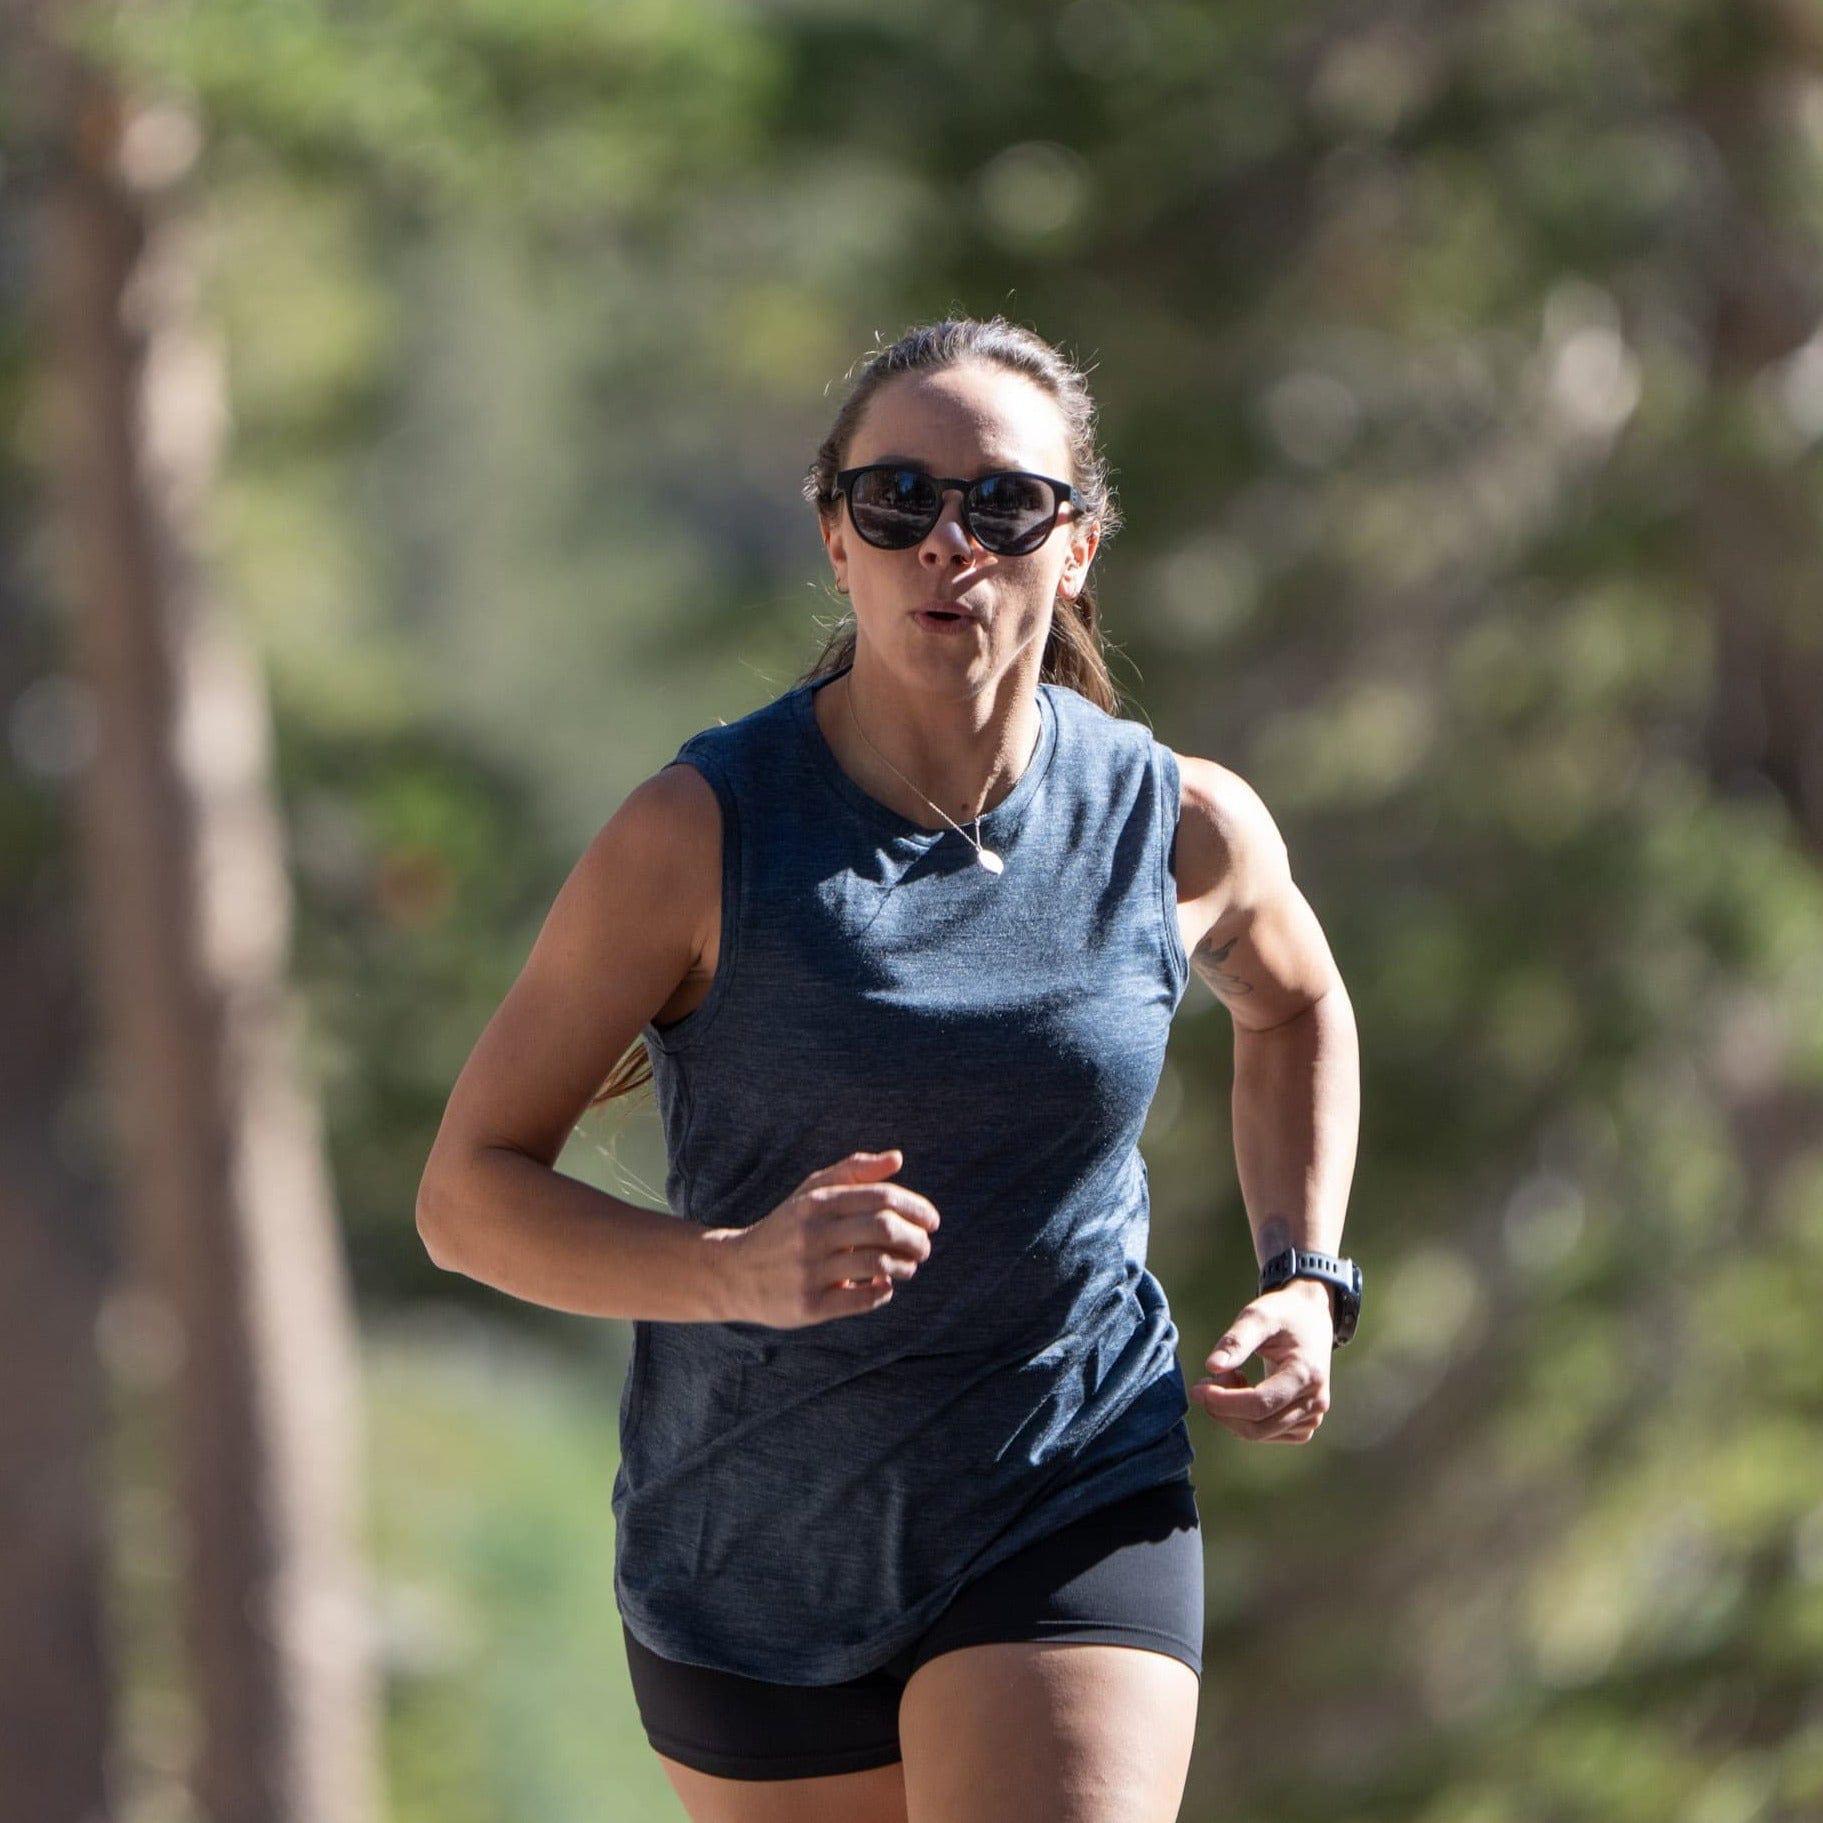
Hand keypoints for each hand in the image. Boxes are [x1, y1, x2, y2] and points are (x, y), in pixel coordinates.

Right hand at [713, 1147, 940, 1328]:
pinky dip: (884, 1292)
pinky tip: (884, 1286)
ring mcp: (809, 1271)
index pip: (881, 1197)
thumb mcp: (812, 1192)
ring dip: (905, 1266)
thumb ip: (854, 1171)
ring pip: (878, 1264)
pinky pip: (862, 1299)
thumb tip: (897, 1158)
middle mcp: (812, 1233)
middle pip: (884, 1228)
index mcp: (817, 1202)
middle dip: (916, 1239)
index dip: (916, 1208)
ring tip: (906, 1267)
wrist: (736, 1273)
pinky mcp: (809, 1306)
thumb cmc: (787, 1227)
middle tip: (924, 1247)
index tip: (932, 1221)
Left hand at [1190, 1278, 1334, 1443]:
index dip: (1223, 1402)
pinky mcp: (1304, 1424)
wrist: (1311, 1318)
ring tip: (1230, 1376)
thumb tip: (1212, 1366)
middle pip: (1258, 1427)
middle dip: (1222, 1410)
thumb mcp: (1258, 1315)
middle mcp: (1315, 1402)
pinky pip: (1267, 1433)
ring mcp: (1312, 1416)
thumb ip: (1236, 1340)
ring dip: (1232, 1413)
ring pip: (1259, 1433)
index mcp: (1306, 1374)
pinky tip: (1243, 1390)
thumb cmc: (1283, 1313)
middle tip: (1205, 1382)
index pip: (1260, 1404)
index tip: (1197, 1389)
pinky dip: (1246, 1418)